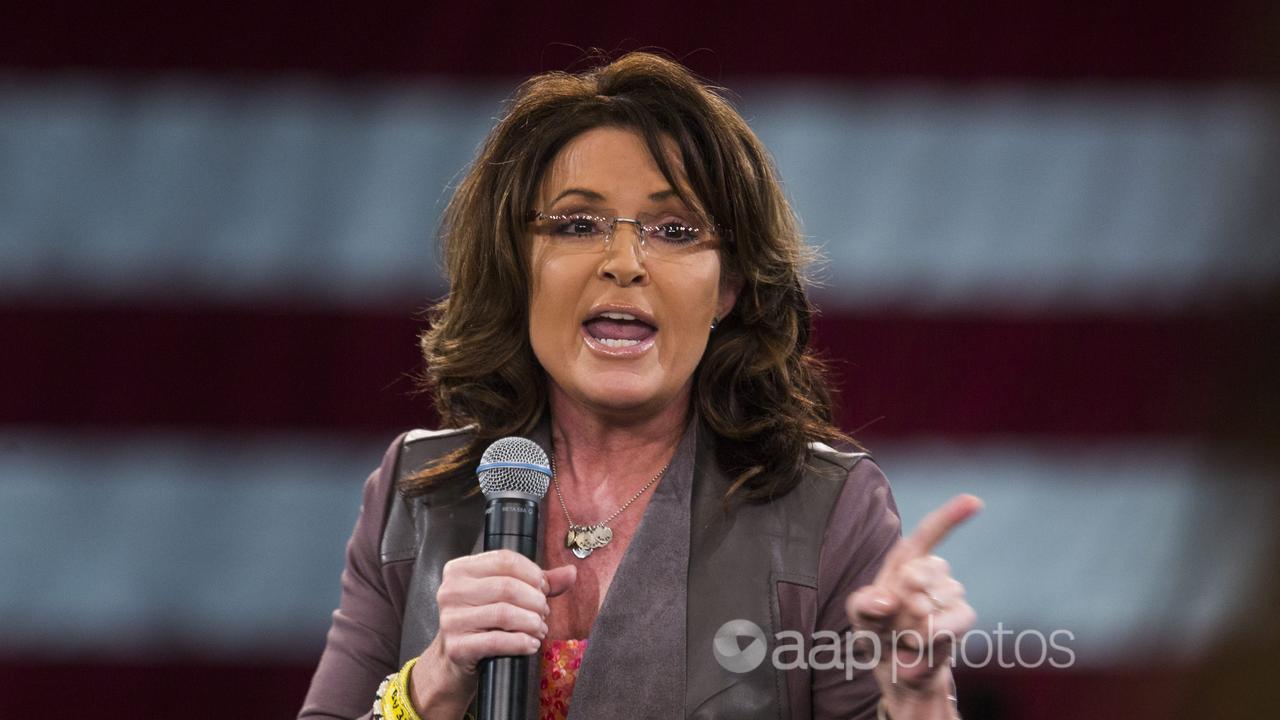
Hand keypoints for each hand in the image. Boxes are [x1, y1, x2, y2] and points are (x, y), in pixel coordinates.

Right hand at [409, 550, 577, 715]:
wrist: (455, 660)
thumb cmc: (483, 622)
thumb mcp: (506, 595)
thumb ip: (537, 582)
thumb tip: (571, 572)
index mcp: (460, 569)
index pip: (504, 560)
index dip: (532, 573)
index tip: (543, 588)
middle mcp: (450, 591)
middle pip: (506, 586)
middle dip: (535, 600)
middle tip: (544, 613)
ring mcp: (450, 620)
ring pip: (504, 613)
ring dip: (531, 622)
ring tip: (540, 629)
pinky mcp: (456, 647)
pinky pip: (497, 641)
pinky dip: (521, 642)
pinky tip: (531, 644)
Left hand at [846, 494, 980, 715]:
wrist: (898, 667)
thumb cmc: (878, 632)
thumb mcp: (860, 618)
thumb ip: (863, 605)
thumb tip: (886, 600)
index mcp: (905, 560)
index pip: (929, 533)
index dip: (951, 516)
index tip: (975, 502)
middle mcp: (931, 571)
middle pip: (920, 573)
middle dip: (900, 601)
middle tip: (891, 620)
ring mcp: (950, 593)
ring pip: (933, 601)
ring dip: (912, 623)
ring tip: (904, 633)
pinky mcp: (962, 616)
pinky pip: (951, 621)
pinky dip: (931, 636)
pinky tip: (920, 643)